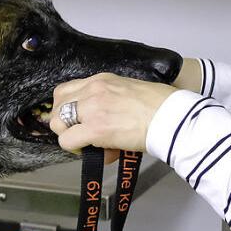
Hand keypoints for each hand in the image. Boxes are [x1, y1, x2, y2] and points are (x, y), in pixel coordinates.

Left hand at [48, 72, 179, 153]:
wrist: (173, 118)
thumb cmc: (162, 107)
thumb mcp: (130, 92)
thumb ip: (110, 103)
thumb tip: (102, 125)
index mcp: (102, 80)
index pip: (67, 90)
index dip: (68, 108)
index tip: (77, 120)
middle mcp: (93, 90)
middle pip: (57, 105)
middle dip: (65, 123)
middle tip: (80, 134)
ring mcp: (92, 108)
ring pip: (58, 122)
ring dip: (69, 135)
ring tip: (87, 143)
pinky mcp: (96, 129)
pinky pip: (68, 141)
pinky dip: (76, 148)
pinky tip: (93, 150)